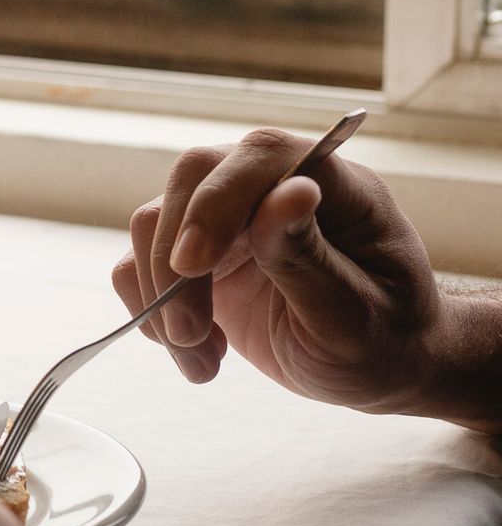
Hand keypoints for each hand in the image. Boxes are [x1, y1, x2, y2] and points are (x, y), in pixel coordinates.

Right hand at [113, 128, 443, 414]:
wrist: (374, 368)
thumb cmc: (383, 340)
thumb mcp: (353, 314)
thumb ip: (310, 255)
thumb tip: (291, 191)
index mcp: (331, 184)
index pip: (260, 157)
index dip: (217, 200)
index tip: (193, 266)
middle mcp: (271, 186)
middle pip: (190, 182)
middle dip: (173, 262)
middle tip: (190, 333)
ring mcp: (228, 217)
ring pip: (153, 225)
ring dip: (160, 299)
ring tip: (201, 357)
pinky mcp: (196, 254)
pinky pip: (141, 265)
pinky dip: (151, 314)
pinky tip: (199, 352)